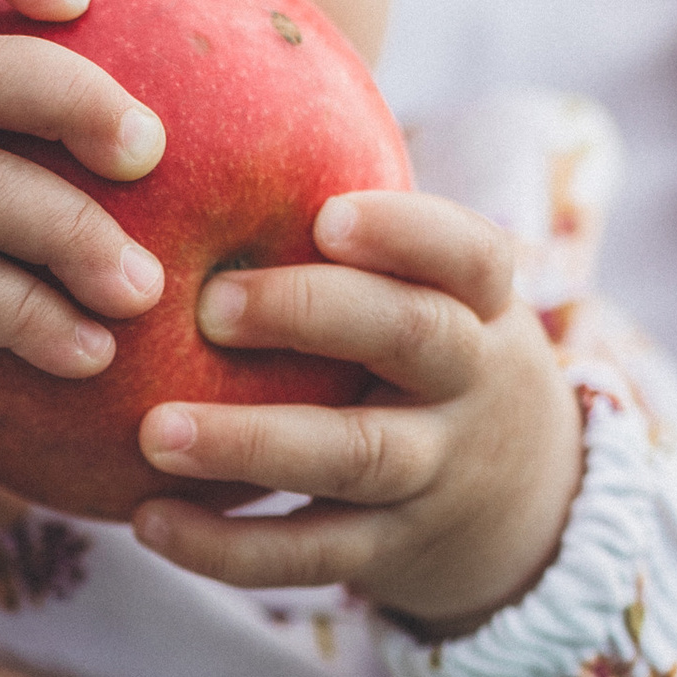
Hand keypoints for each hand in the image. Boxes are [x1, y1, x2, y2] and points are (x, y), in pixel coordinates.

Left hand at [130, 188, 582, 625]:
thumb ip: (367, 248)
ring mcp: (433, 475)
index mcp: (481, 309)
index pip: (469, 254)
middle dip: (311, 314)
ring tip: (155, 431)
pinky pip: (307, 553)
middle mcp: (471, 387)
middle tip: (210, 305)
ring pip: (351, 457)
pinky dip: (225, 546)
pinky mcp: (389, 552)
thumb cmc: (435, 372)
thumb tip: (228, 122)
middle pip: (413, 338)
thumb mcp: (444, 306)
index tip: (325, 216)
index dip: (405, 232)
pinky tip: (148, 521)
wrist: (528, 519)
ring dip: (250, 443)